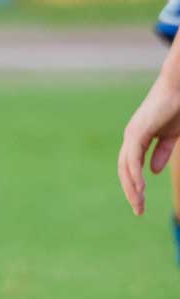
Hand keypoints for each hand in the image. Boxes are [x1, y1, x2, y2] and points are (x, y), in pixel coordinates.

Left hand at [118, 78, 179, 214]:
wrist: (178, 88)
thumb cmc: (176, 108)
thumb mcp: (170, 136)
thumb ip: (162, 152)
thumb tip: (154, 172)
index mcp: (138, 139)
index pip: (131, 167)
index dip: (134, 185)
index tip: (140, 203)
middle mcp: (130, 137)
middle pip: (124, 171)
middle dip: (131, 191)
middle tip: (138, 210)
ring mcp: (132, 134)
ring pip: (126, 167)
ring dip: (132, 187)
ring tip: (138, 204)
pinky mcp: (137, 131)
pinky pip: (133, 158)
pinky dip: (134, 174)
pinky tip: (139, 188)